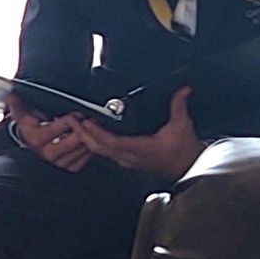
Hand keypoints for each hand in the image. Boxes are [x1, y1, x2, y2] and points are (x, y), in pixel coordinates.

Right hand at [9, 104, 100, 174]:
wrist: (27, 148)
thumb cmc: (29, 130)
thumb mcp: (23, 117)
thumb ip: (18, 105)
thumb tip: (10, 95)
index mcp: (36, 138)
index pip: (61, 126)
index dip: (72, 118)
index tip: (78, 113)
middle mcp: (47, 152)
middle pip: (74, 139)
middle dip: (83, 128)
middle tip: (90, 120)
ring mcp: (57, 162)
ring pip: (81, 150)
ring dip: (88, 138)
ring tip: (90, 129)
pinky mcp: (67, 169)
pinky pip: (84, 160)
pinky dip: (88, 150)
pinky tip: (87, 141)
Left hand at [74, 86, 202, 180]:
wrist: (189, 168)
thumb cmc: (184, 151)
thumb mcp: (182, 126)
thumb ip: (179, 106)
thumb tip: (183, 90)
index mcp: (141, 148)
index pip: (112, 142)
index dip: (96, 132)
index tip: (85, 121)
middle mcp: (130, 157)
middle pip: (99, 148)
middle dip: (82, 134)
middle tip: (71, 120)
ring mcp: (127, 161)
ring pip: (100, 152)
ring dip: (86, 138)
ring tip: (75, 124)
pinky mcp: (128, 161)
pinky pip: (105, 153)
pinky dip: (94, 143)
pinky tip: (89, 134)